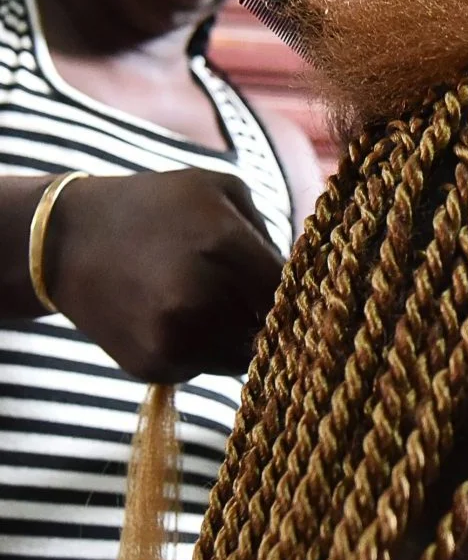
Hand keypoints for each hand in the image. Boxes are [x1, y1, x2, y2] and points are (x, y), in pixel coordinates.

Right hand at [46, 169, 283, 383]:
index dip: (300, 297)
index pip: (292, 293)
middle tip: (245, 295)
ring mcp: (174, 337)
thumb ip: (272, 234)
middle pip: (272, 329)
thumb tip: (310, 282)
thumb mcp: (219, 192)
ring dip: (239, 337)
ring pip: (244, 356)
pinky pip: (208, 368)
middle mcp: (199, 297)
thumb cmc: (157, 207)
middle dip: (269, 317)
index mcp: (224, 244)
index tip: (299, 295)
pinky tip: (176, 318)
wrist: (64, 240)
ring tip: (206, 302)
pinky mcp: (155, 365)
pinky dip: (204, 350)